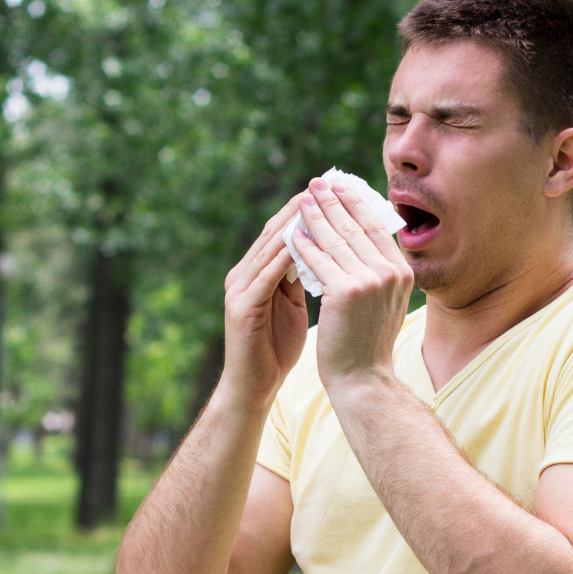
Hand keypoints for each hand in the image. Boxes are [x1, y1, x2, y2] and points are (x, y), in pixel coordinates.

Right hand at [217, 194, 310, 406]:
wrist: (255, 387)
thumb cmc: (277, 347)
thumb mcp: (293, 304)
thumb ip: (301, 276)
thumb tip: (327, 250)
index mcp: (255, 272)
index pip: (282, 231)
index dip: (306, 210)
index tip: (333, 192)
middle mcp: (242, 274)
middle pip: (273, 232)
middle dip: (301, 209)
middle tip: (326, 186)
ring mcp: (238, 289)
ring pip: (268, 248)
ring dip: (294, 226)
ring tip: (318, 207)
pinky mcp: (241, 307)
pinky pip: (266, 276)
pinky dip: (284, 258)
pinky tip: (303, 245)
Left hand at [288, 176, 415, 394]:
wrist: (363, 379)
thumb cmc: (367, 342)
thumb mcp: (382, 301)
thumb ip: (378, 270)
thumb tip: (363, 237)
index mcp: (402, 272)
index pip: (376, 227)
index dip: (356, 204)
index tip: (340, 186)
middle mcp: (390, 272)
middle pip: (356, 226)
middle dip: (334, 201)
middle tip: (317, 182)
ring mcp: (370, 280)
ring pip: (336, 239)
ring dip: (316, 216)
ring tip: (301, 199)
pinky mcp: (346, 291)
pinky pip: (319, 260)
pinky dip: (303, 244)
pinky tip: (291, 233)